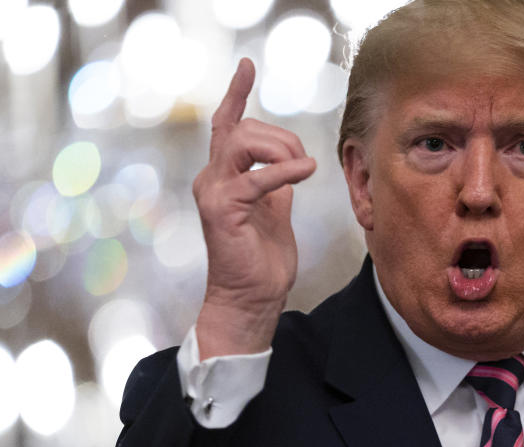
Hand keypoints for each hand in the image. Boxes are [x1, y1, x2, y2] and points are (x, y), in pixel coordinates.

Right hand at [192, 58, 315, 358]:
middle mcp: (212, 179)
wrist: (252, 298)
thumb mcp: (276, 212)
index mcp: (224, 176)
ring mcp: (214, 193)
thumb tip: (291, 165)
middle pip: (243, 128)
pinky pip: (257, 177)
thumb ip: (277, 184)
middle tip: (305, 163)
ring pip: (245, 142)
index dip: (236, 94)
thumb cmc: (263, 260)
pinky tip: (306, 171)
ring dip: (283, 150)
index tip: (246, 67)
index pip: (227, 125)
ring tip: (304, 170)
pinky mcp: (223, 210)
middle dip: (282, 137)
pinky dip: (285, 170)